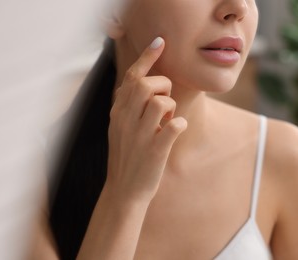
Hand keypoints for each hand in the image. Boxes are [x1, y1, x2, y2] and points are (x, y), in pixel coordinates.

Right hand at [106, 37, 186, 203]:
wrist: (123, 191)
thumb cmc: (126, 156)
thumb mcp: (118, 128)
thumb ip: (126, 106)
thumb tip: (136, 83)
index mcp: (118, 113)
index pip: (131, 77)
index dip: (147, 57)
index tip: (160, 42)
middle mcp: (126, 120)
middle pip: (146, 84)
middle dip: (163, 86)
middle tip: (165, 101)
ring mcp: (140, 136)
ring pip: (161, 102)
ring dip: (171, 107)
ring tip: (166, 120)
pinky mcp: (156, 151)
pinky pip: (175, 126)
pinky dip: (179, 125)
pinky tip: (174, 131)